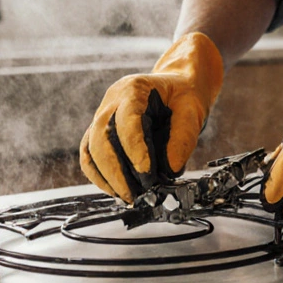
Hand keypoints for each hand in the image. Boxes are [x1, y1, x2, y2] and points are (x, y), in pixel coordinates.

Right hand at [80, 33, 223, 200]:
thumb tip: (170, 170)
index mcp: (133, 89)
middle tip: (135, 194)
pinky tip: (116, 190)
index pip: (127, 121)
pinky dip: (100, 176)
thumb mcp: (192, 111)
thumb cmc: (183, 96)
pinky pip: (90, 156)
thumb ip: (183, 139)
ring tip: (126, 197)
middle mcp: (111, 102)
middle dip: (115, 171)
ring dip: (106, 177)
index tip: (147, 174)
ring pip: (90, 149)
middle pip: (100, 137)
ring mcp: (102, 116)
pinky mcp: (100, 133)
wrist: (175, 85)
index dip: (135, 150)